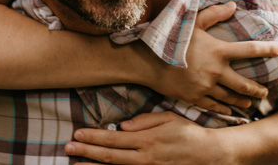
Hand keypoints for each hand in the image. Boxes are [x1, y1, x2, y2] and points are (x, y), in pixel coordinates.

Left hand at [66, 112, 231, 164]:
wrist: (210, 156)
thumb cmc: (189, 134)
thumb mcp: (169, 119)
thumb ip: (145, 121)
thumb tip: (122, 127)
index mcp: (147, 141)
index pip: (114, 140)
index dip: (94, 137)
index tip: (77, 134)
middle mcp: (145, 159)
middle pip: (109, 157)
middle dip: (86, 152)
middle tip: (67, 148)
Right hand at [141, 2, 277, 112]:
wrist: (148, 62)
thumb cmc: (171, 38)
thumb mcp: (192, 23)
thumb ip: (214, 15)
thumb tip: (233, 6)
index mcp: (218, 51)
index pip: (250, 50)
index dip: (268, 49)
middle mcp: (215, 71)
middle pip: (244, 83)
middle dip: (258, 89)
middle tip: (265, 92)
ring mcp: (206, 87)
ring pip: (231, 97)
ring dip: (243, 100)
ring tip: (251, 102)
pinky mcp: (195, 98)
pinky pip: (215, 106)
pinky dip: (225, 109)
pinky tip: (231, 111)